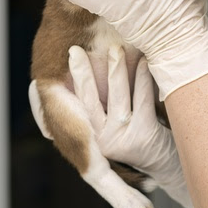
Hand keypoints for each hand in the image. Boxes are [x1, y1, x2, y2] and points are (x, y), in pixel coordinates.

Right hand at [28, 45, 193, 207]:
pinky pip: (142, 100)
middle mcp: (101, 138)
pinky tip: (144, 62)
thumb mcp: (107, 121)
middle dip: (81, 74)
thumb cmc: (130, 130)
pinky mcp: (143, 135)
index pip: (76, 103)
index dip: (71, 79)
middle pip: (88, 100)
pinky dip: (142, 78)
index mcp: (88, 133)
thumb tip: (48, 77)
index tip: (68, 55)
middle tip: (76, 50)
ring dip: (116, 70)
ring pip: (117, 97)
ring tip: (116, 49)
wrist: (159, 158)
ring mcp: (122, 137)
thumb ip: (88, 102)